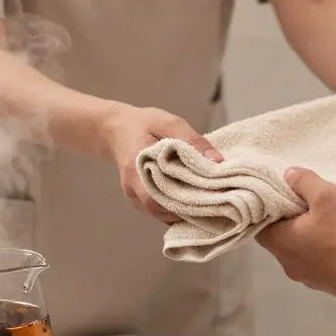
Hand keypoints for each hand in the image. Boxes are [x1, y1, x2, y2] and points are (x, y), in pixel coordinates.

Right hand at [101, 105, 223, 223]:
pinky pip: (156, 210)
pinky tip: (189, 202)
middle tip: (211, 202)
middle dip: (186, 208)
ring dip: (180, 211)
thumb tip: (218, 162)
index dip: (182, 201)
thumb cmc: (144, 123)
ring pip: (158, 212)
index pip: (157, 196)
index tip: (207, 197)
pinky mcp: (137, 199)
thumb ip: (193, 140)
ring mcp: (132, 195)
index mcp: (136, 166)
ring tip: (203, 202)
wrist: (118, 128)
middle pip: (159, 208)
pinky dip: (173, 209)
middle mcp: (132, 185)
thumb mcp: (170, 123)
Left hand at [256, 167, 335, 303]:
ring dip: (312, 235)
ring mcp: (310, 279)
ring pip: (302, 250)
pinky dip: (326, 249)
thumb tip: (288, 175)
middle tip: (310, 201)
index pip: (260, 225)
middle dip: (293, 220)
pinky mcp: (329, 285)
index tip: (284, 195)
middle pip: (282, 237)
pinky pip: (320, 262)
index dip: (270, 208)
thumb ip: (304, 183)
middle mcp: (288, 265)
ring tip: (330, 218)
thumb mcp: (327, 196)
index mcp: (280, 243)